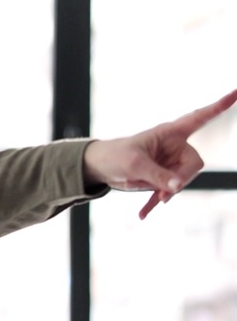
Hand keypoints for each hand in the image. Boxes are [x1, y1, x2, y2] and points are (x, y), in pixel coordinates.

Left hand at [83, 89, 236, 218]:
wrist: (99, 166)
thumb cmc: (115, 156)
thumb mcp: (135, 165)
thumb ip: (158, 176)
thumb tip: (178, 187)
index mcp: (170, 132)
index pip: (200, 118)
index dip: (220, 106)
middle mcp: (174, 146)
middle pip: (194, 164)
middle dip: (181, 179)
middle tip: (163, 194)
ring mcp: (170, 162)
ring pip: (182, 181)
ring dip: (166, 191)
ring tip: (148, 196)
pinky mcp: (162, 176)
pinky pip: (167, 191)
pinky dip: (154, 202)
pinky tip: (142, 214)